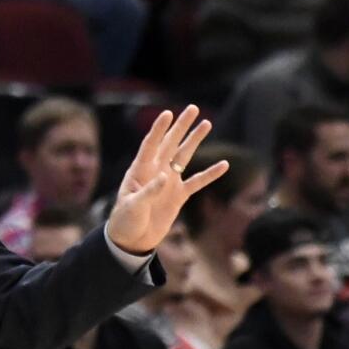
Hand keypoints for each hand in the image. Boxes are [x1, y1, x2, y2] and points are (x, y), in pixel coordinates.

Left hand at [106, 106, 228, 254]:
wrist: (132, 240)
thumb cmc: (125, 221)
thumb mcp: (133, 206)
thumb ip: (148, 191)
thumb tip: (165, 176)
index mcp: (140, 171)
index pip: (150, 145)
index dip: (158, 129)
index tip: (167, 113)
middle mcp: (155, 171)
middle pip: (170, 144)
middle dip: (181, 127)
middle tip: (193, 108)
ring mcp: (168, 182)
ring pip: (184, 156)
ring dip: (194, 141)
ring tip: (206, 123)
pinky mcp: (178, 196)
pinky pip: (197, 182)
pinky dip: (209, 174)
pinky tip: (223, 165)